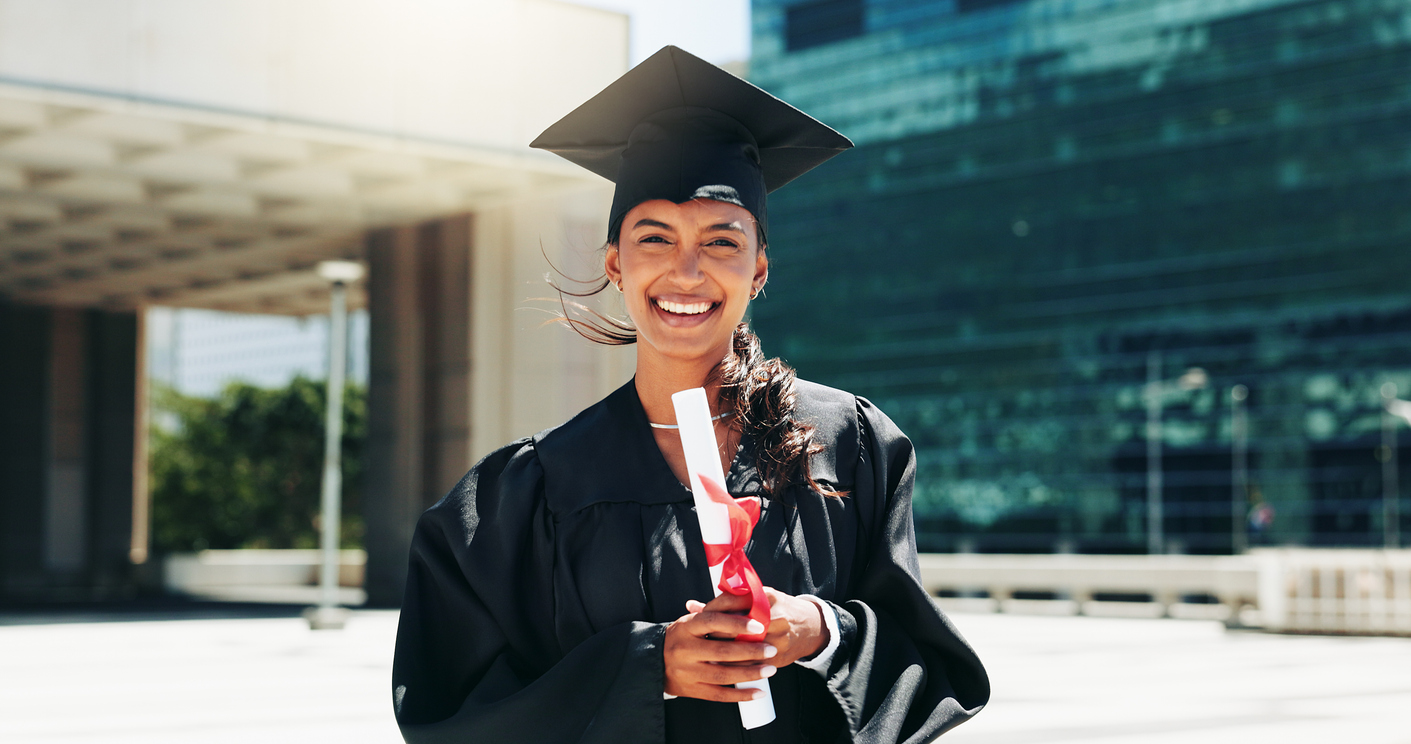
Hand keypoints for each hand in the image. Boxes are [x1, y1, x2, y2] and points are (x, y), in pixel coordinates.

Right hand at [664, 598, 778, 701]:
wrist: (653, 662)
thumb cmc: (680, 637)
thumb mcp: (691, 620)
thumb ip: (715, 613)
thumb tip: (744, 599)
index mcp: (685, 627)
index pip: (712, 622)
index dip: (736, 623)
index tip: (758, 626)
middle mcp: (685, 650)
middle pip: (722, 651)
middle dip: (750, 651)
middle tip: (771, 649)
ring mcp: (688, 672)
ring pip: (723, 674)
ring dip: (750, 673)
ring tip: (769, 669)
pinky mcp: (692, 690)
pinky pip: (720, 694)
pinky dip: (741, 694)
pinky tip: (758, 691)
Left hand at [684, 588, 827, 669]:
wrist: (810, 626)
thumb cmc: (777, 609)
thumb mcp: (757, 598)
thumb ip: (726, 602)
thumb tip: (691, 606)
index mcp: (766, 597)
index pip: (732, 601)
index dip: (712, 609)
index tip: (698, 616)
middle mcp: (773, 616)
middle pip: (736, 626)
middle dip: (715, 633)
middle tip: (699, 638)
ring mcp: (778, 637)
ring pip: (744, 647)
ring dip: (723, 652)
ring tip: (706, 654)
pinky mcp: (779, 655)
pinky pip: (753, 663)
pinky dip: (736, 665)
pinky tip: (723, 666)